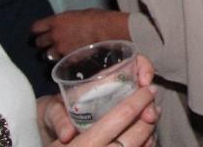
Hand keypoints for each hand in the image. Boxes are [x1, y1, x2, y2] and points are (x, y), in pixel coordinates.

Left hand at [33, 10, 125, 58]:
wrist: (103, 30)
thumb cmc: (92, 17)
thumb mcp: (74, 15)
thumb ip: (64, 22)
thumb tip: (62, 26)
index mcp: (54, 22)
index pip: (35, 28)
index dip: (34, 31)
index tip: (35, 33)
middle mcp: (53, 36)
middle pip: (38, 43)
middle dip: (41, 44)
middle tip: (46, 44)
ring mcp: (59, 49)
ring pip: (46, 55)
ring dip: (49, 54)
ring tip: (56, 54)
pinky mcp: (66, 59)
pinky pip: (59, 62)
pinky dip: (61, 61)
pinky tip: (66, 59)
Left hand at [39, 54, 159, 145]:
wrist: (54, 126)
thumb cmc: (55, 111)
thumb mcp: (53, 111)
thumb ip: (59, 119)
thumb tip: (67, 134)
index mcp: (104, 81)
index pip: (133, 63)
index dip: (144, 68)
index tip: (144, 83)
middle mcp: (117, 93)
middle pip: (143, 89)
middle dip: (149, 101)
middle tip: (150, 117)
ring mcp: (121, 110)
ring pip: (145, 109)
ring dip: (150, 119)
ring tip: (148, 135)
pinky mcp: (122, 126)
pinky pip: (139, 127)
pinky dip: (145, 134)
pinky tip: (145, 143)